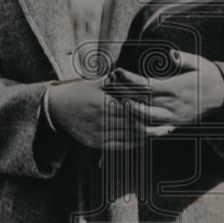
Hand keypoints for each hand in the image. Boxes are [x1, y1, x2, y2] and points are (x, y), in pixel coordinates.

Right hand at [47, 78, 174, 148]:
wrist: (56, 108)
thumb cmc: (78, 92)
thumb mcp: (96, 83)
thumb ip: (115, 82)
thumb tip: (133, 77)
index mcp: (104, 103)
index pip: (131, 110)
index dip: (146, 112)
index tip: (161, 112)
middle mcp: (101, 119)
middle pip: (132, 125)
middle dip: (151, 127)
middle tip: (167, 127)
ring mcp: (97, 133)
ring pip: (126, 137)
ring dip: (144, 136)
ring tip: (159, 133)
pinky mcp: (94, 142)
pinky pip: (117, 146)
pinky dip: (131, 144)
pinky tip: (141, 140)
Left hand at [104, 50, 223, 130]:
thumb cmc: (211, 78)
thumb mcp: (201, 64)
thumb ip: (185, 59)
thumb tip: (171, 54)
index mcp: (175, 88)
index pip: (145, 85)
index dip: (129, 79)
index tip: (118, 71)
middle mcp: (172, 106)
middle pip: (140, 102)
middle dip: (122, 94)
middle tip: (110, 84)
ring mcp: (172, 118)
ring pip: (143, 119)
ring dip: (127, 110)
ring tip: (116, 100)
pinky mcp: (174, 125)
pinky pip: (154, 131)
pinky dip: (140, 128)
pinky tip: (130, 119)